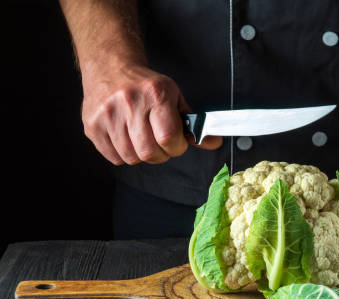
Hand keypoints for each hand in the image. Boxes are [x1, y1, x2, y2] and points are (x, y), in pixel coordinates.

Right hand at [81, 63, 221, 164]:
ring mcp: (107, 115)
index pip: (168, 137)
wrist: (110, 67)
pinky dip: (124, 154)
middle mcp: (129, 103)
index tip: (177, 142)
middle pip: (149, 152)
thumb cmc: (147, 86)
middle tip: (161, 144)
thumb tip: (214, 143)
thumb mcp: (174, 97)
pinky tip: (127, 138)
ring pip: (131, 157)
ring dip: (142, 155)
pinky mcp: (92, 125)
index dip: (177, 147)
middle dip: (161, 155)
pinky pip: (114, 157)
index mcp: (155, 95)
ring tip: (143, 139)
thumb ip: (194, 124)